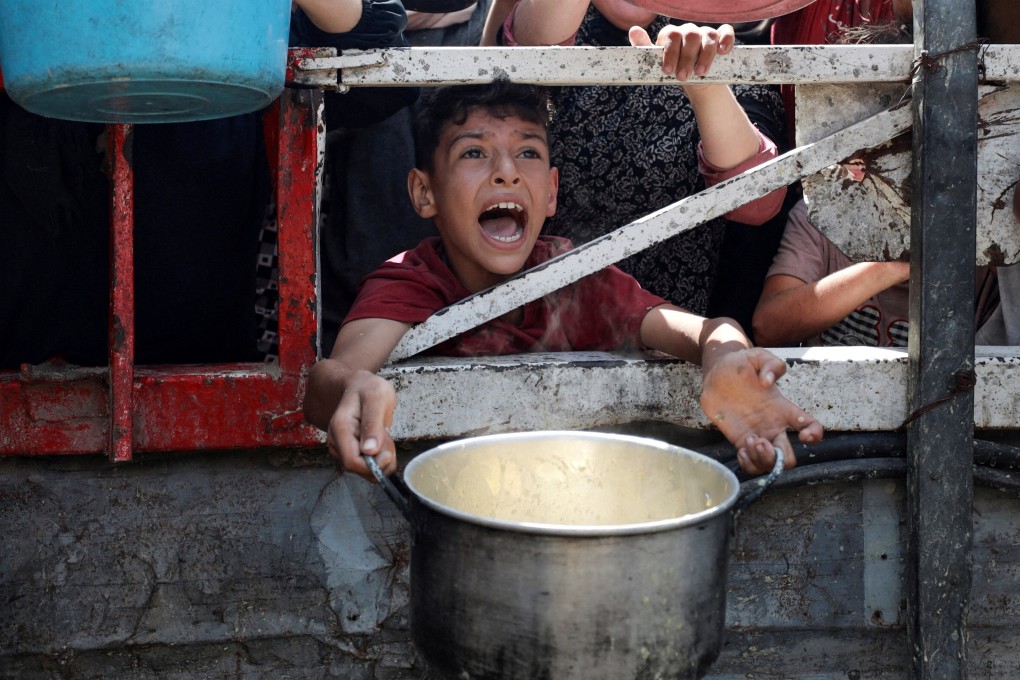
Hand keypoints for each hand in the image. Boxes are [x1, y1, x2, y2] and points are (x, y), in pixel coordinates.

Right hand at [326, 369, 397, 481]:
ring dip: (382, 459)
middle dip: (380, 461)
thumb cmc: (368, 389)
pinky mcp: (349, 452)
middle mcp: (336, 441)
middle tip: (387, 436)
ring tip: (384, 435)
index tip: (388, 453)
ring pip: (365, 470)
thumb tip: (370, 450)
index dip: (373, 465)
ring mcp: (341, 448)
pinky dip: (380, 458)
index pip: (352, 461)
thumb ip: (373, 424)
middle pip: (359, 469)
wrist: (360, 386)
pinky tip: (381, 441)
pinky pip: (367, 466)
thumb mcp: (377, 398)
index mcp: (340, 428)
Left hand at [628, 22, 734, 81]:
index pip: (671, 36)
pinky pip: (726, 32)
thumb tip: (633, 29)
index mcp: (672, 34)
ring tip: (700, 73)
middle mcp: (689, 31)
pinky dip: (726, 40)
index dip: (670, 53)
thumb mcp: (657, 64)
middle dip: (686, 58)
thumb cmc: (674, 71)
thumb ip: (645, 48)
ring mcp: (705, 33)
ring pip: (708, 36)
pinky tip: (722, 52)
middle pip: (690, 36)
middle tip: (683, 77)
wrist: (695, 82)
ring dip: (705, 55)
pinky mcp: (721, 38)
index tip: (668, 71)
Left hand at [700, 347, 823, 474]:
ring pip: (769, 464)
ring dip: (761, 459)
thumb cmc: (741, 364)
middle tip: (760, 441)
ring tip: (748, 442)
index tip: (804, 436)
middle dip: (778, 457)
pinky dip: (748, 464)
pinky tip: (741, 452)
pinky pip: (750, 464)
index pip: (810, 425)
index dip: (814, 435)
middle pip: (789, 456)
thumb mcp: (758, 356)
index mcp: (783, 408)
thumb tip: (768, 381)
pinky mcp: (740, 440)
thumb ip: (771, 364)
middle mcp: (773, 426)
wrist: (716, 372)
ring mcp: (757, 435)